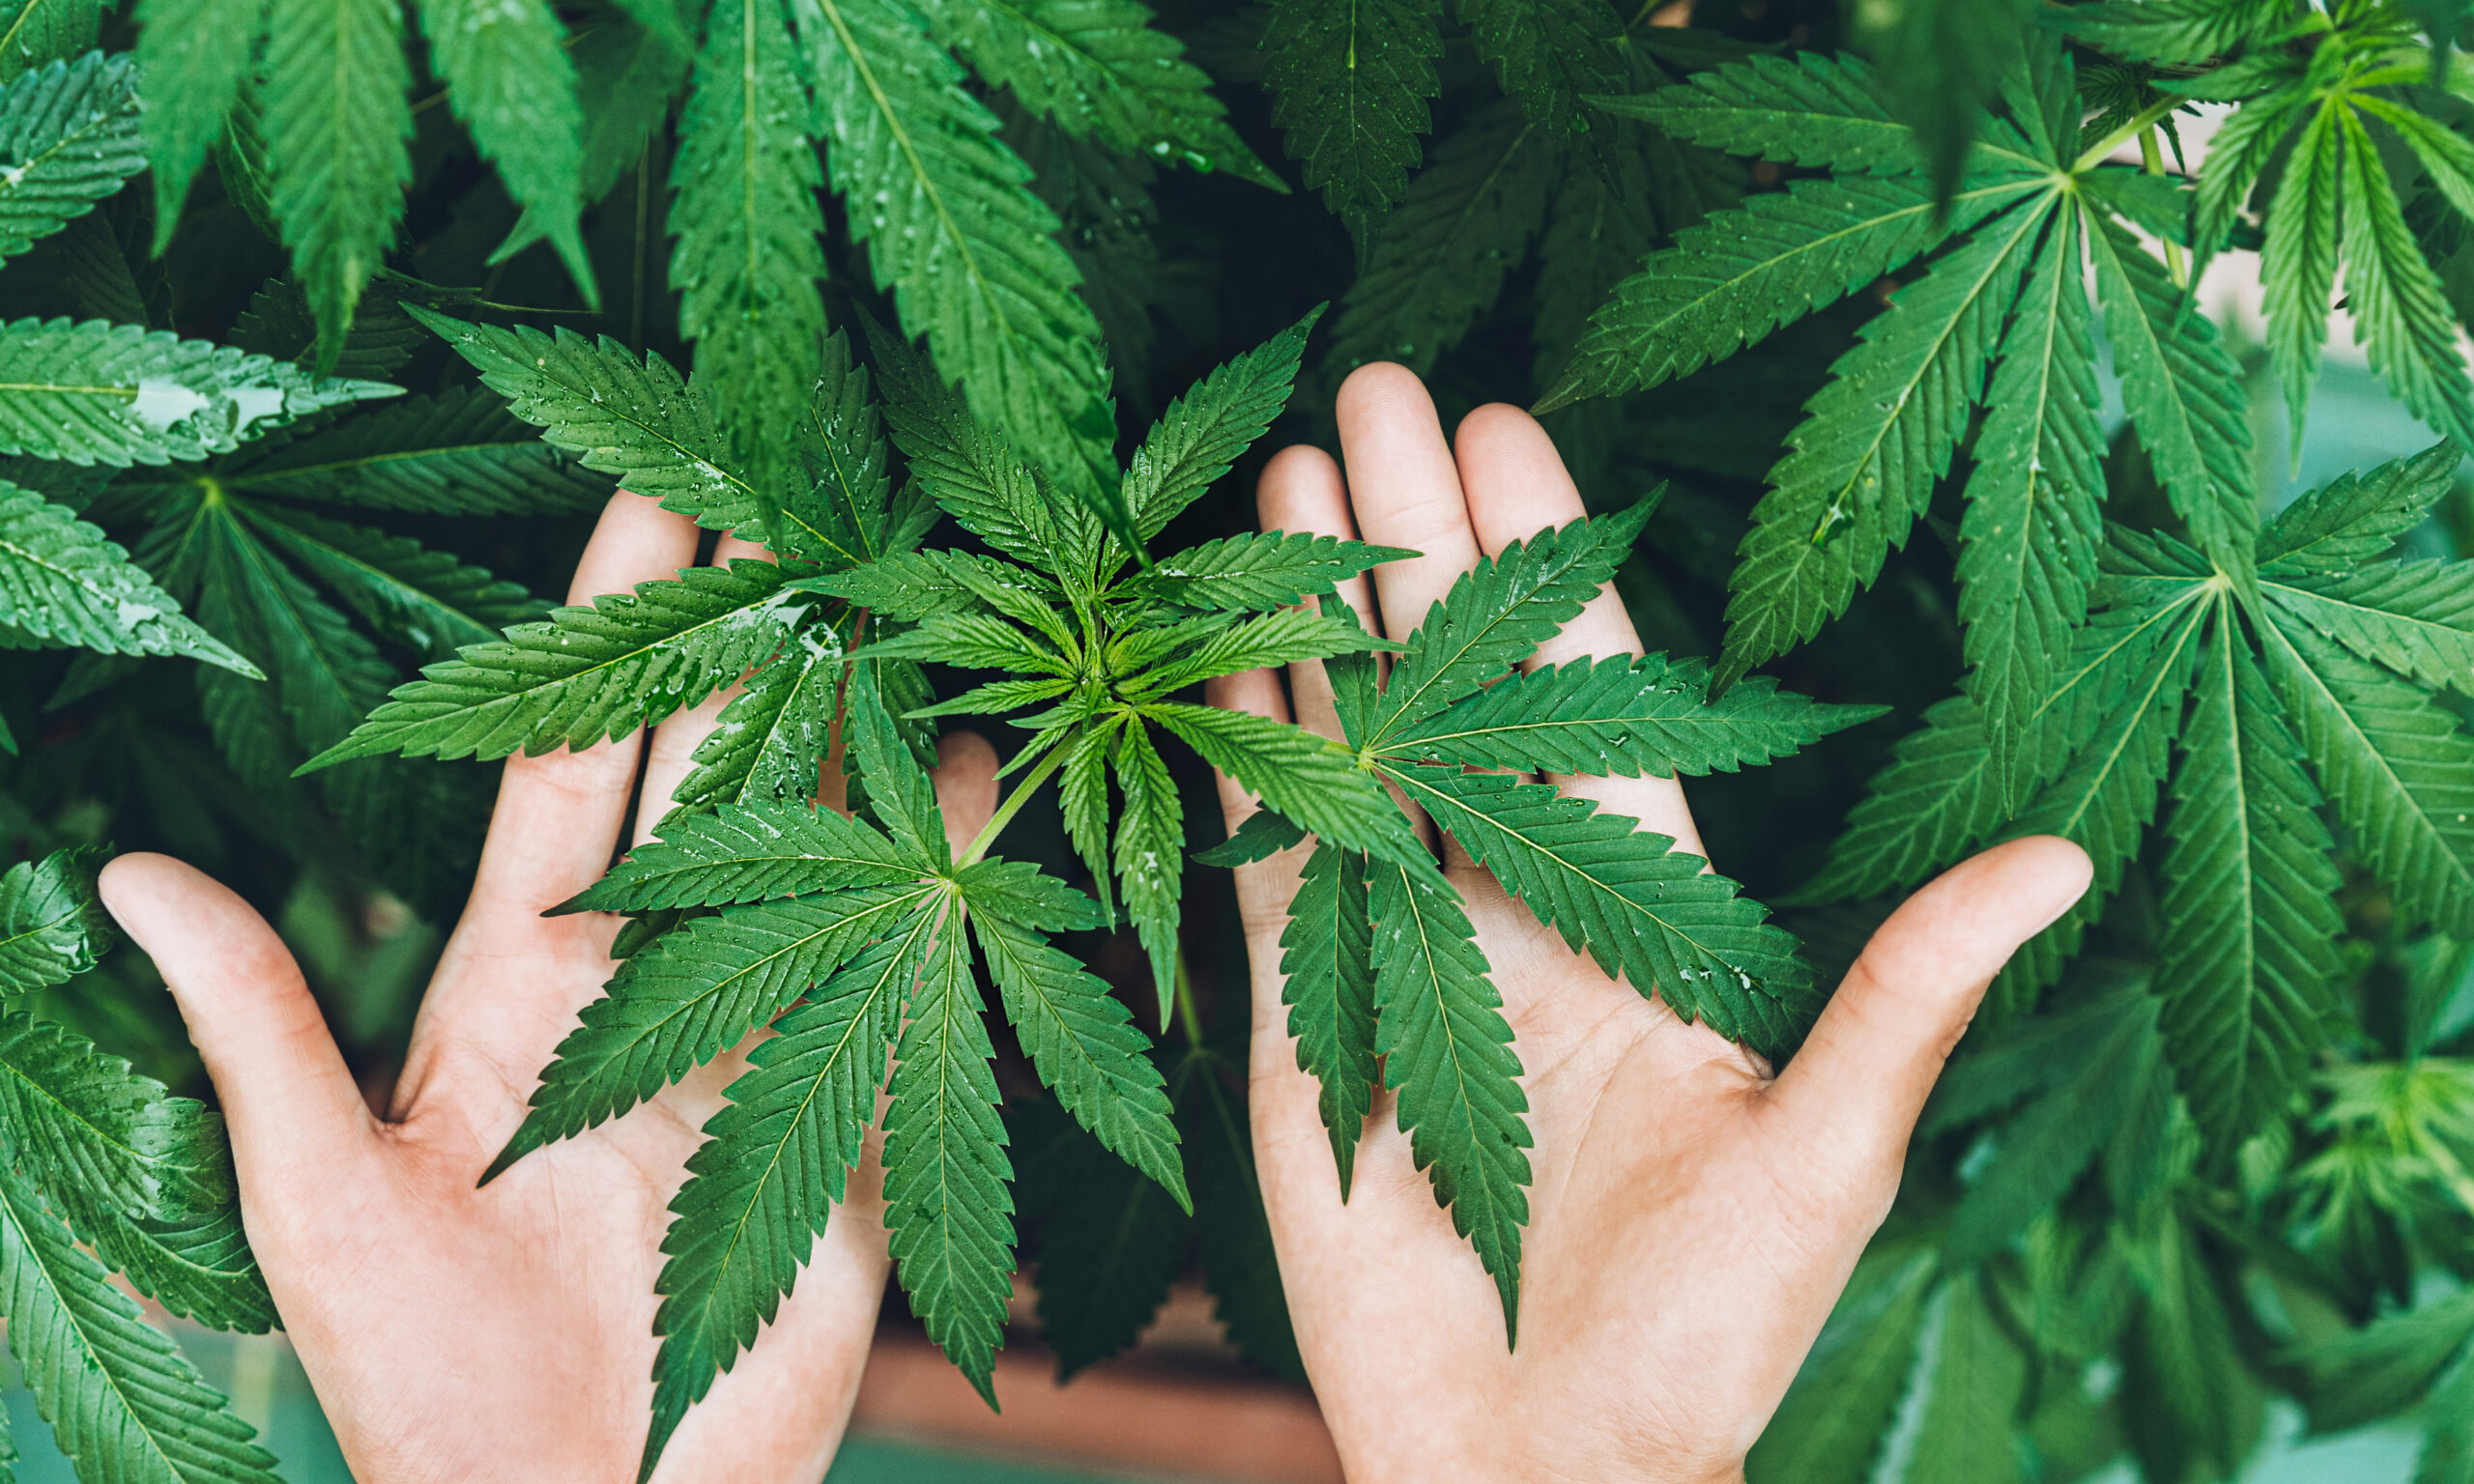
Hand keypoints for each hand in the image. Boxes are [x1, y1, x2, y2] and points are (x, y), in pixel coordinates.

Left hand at [98, 494, 999, 1483]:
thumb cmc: (425, 1383)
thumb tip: (126, 868)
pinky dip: (959, 852)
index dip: (607, 628)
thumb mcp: (320, 1197)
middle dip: (757, 628)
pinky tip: (985, 760)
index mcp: (529, 980)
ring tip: (908, 589)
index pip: (572, 759)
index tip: (651, 500)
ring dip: (865, 714)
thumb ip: (261, 1025)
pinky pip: (921, 952)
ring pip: (827, 834)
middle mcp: (660, 976)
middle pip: (717, 765)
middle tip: (804, 490)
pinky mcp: (864, 1100)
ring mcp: (770, 1029)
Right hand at [1205, 366, 2091, 1483]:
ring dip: (1314, 611)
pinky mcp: (1298, 1010)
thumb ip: (1904, 992)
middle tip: (1370, 388)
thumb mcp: (1824, 1148)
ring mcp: (1395, 946)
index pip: (1581, 695)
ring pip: (1349, 738)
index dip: (1543, 565)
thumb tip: (2056, 860)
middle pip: (1452, 680)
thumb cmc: (1707, 1328)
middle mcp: (1509, 902)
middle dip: (1411, 537)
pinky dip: (1236, 749)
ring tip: (1277, 473)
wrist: (1539, 1462)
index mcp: (1634, 912)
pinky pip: (1262, 854)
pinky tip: (1213, 646)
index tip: (1506, 427)